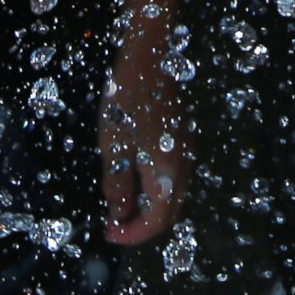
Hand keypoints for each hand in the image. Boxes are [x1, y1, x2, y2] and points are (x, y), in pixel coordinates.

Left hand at [99, 36, 188, 246]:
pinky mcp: (181, 140)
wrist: (150, 59)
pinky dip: (153, 192)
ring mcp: (185, 153)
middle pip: (168, 214)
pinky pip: (171, 179)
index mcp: (167, 173)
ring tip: (118, 207)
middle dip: (140, 227)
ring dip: (147, 210)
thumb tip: (118, 214)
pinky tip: (132, 182)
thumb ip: (117, 184)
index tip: (109, 235)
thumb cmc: (127, 101)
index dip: (132, 235)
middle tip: (112, 226)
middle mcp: (183, 167)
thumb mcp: (114, 146)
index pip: (156, 221)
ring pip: (172, 197)